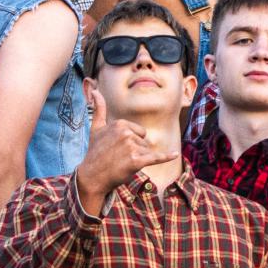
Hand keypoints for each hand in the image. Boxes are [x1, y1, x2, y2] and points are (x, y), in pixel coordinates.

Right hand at [75, 85, 160, 212]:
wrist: (92, 176)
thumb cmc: (95, 152)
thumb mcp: (96, 128)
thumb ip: (99, 109)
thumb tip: (96, 91)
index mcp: (120, 123)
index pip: (140, 132)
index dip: (131, 142)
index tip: (116, 147)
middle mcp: (126, 133)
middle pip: (144, 142)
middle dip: (135, 151)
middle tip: (118, 157)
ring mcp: (132, 147)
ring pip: (147, 152)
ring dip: (138, 160)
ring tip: (121, 163)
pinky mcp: (137, 161)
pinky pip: (156, 157)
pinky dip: (166, 157)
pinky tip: (175, 155)